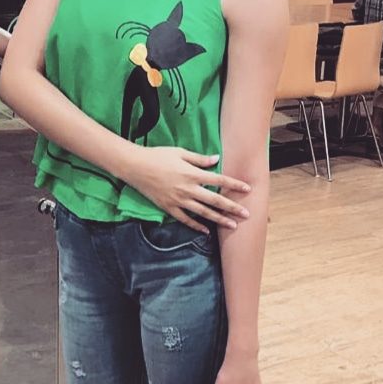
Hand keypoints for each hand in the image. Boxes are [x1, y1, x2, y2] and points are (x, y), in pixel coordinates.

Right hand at [123, 147, 250, 231]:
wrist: (135, 167)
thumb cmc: (158, 156)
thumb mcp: (180, 152)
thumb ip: (199, 159)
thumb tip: (216, 160)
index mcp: (192, 173)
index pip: (218, 180)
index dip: (234, 184)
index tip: (247, 189)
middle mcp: (188, 189)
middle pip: (215, 200)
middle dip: (232, 207)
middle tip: (246, 214)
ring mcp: (178, 200)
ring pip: (203, 212)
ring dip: (219, 219)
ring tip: (232, 226)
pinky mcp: (169, 207)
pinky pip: (185, 219)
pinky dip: (196, 226)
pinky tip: (206, 231)